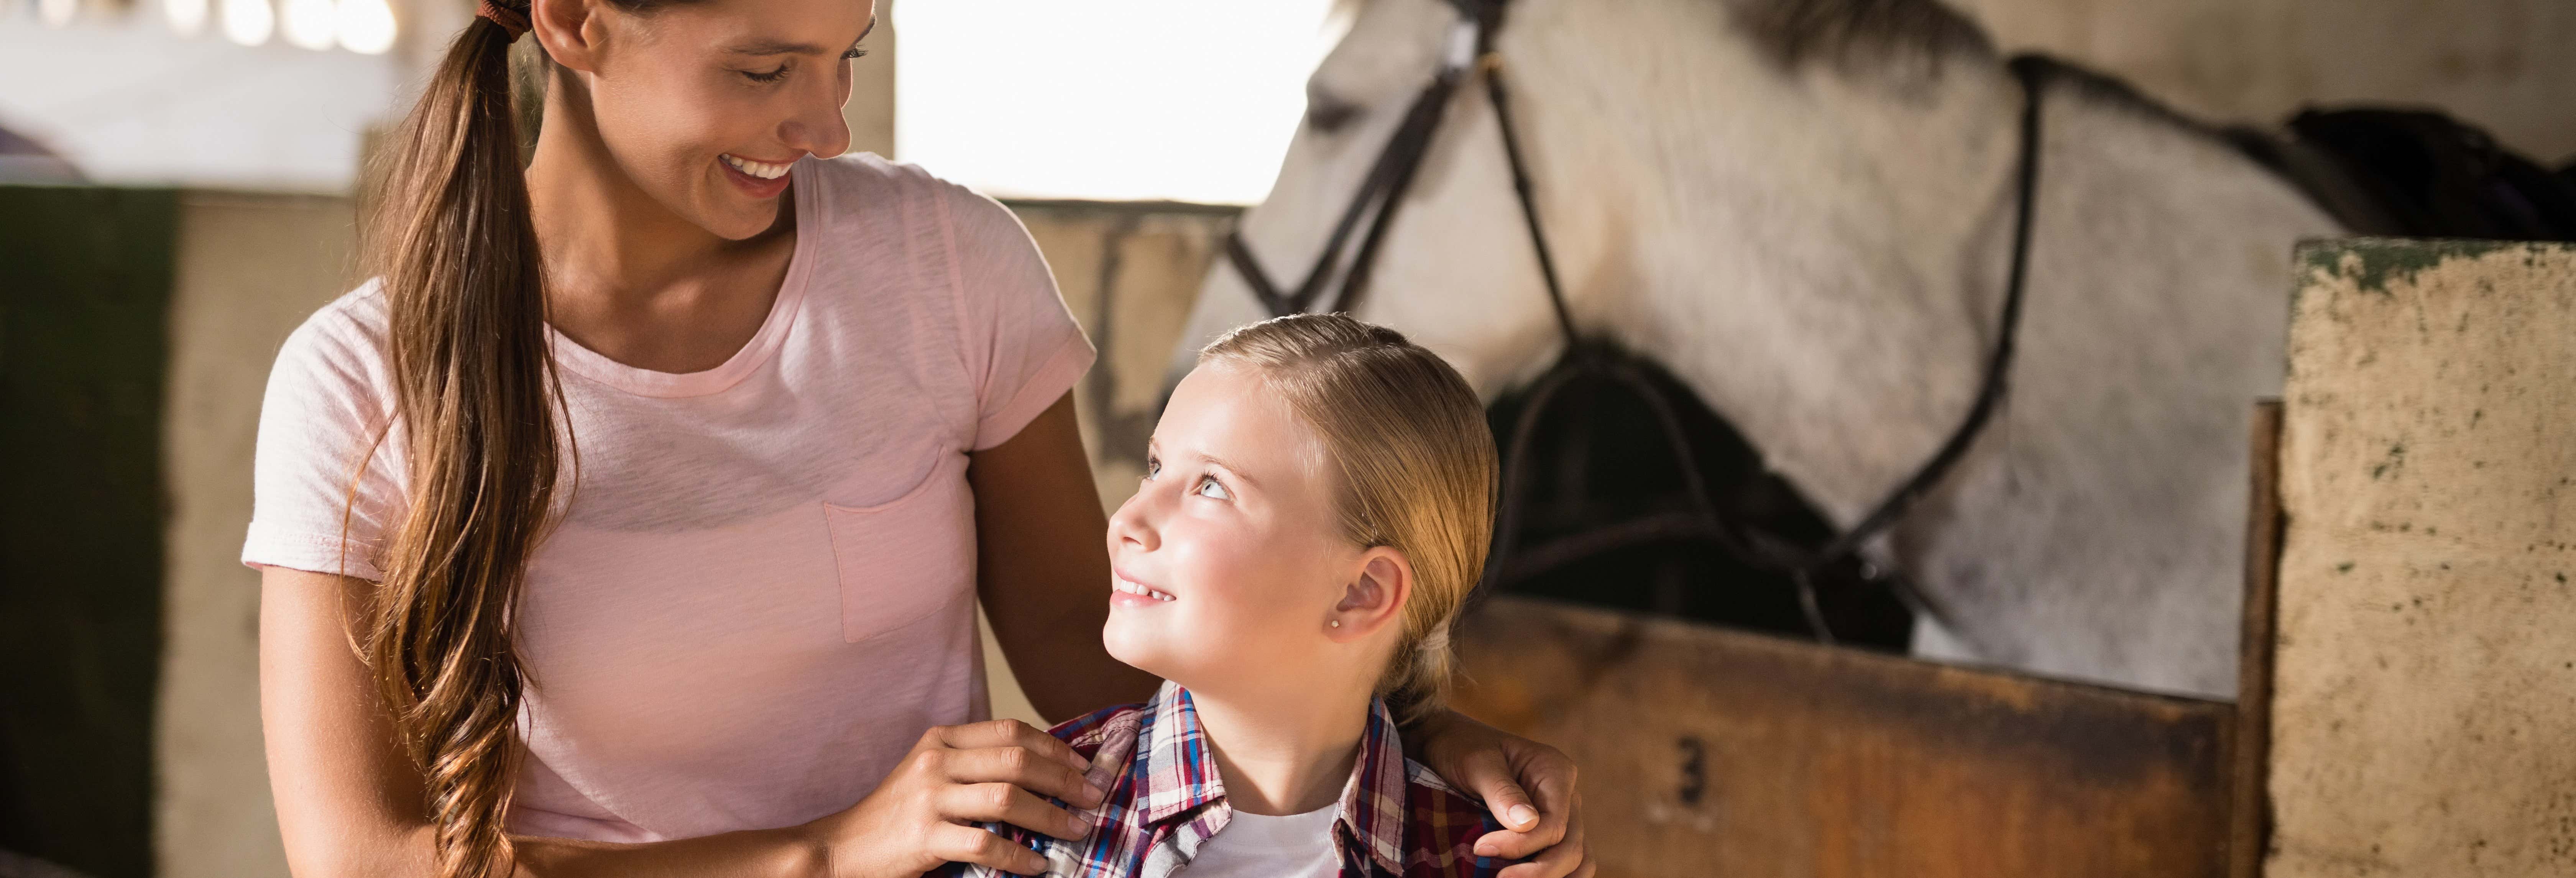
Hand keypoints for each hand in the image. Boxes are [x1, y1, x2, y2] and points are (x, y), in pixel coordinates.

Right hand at [797, 719, 1105, 876]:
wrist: (843, 848)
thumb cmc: (897, 813)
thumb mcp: (932, 772)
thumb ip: (976, 763)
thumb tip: (1044, 769)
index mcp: (941, 740)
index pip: (1010, 730)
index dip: (1054, 746)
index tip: (1085, 765)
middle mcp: (936, 762)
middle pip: (1016, 760)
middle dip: (1064, 780)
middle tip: (1094, 797)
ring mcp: (929, 799)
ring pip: (1007, 799)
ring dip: (1051, 817)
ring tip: (1078, 829)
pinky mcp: (924, 838)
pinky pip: (985, 845)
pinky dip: (1019, 858)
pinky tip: (1039, 866)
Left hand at [1412, 710, 1590, 877]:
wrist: (1448, 746)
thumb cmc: (1461, 748)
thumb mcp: (1476, 763)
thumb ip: (1502, 791)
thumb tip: (1528, 824)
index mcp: (1555, 772)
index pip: (1554, 823)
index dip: (1522, 845)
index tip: (1481, 848)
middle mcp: (1566, 796)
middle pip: (1571, 847)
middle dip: (1538, 871)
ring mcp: (1562, 816)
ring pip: (1577, 860)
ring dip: (1552, 877)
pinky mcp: (1548, 834)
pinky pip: (1567, 862)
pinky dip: (1555, 876)